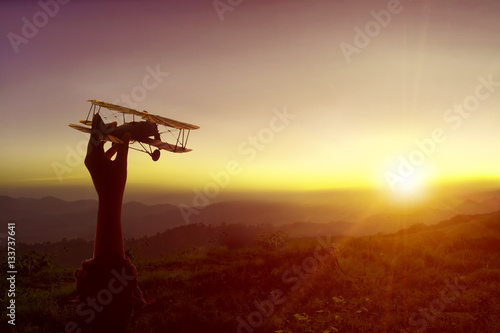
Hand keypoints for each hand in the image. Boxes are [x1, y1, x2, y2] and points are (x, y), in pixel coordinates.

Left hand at [85, 113, 129, 258]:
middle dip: (103, 130)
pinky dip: (107, 148)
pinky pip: (100, 154)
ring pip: (97, 146)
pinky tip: (116, 145)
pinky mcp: (95, 167)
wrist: (109, 198)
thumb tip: (126, 134)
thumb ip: (123, 148)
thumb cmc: (115, 182)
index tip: (105, 117)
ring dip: (105, 139)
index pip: (97, 136)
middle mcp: (90, 157)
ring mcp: (92, 162)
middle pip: (95, 139)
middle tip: (109, 121)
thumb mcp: (121, 163)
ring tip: (113, 130)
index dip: (102, 126)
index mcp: (94, 155)